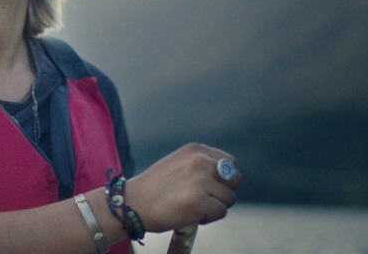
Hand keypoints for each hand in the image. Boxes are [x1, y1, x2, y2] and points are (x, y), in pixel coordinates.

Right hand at [125, 143, 241, 232]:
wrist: (132, 203)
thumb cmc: (154, 188)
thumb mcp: (178, 164)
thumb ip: (200, 165)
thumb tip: (226, 176)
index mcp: (196, 150)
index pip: (229, 162)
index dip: (223, 178)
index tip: (210, 187)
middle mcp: (201, 161)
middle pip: (235, 179)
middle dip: (224, 191)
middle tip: (206, 199)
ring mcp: (201, 181)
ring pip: (229, 198)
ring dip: (215, 207)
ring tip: (194, 208)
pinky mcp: (200, 202)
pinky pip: (220, 212)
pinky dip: (209, 218)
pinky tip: (192, 216)